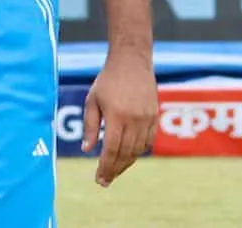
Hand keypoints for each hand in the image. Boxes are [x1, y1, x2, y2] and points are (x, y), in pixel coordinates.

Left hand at [81, 51, 158, 186]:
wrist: (131, 61)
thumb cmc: (108, 80)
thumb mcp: (92, 101)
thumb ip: (91, 126)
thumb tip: (87, 149)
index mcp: (117, 115)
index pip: (112, 150)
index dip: (105, 167)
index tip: (99, 179)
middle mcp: (134, 118)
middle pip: (125, 153)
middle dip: (115, 170)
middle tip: (105, 181)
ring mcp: (146, 117)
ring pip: (138, 149)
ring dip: (127, 163)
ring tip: (115, 170)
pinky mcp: (154, 115)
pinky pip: (148, 140)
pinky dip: (139, 151)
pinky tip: (129, 155)